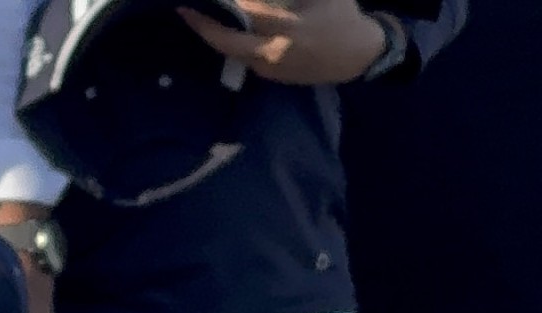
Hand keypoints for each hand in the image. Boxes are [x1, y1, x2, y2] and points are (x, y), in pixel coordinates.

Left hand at [179, 0, 387, 83]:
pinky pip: (243, 58)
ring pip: (233, 52)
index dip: (225, 5)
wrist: (357, 55)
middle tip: (185, 11)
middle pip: (228, 42)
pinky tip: (224, 29)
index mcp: (288, 26)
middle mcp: (274, 51)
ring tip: (200, 17)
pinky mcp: (271, 76)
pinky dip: (231, 43)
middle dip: (204, 27)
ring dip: (214, 35)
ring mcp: (270, 68)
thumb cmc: (341, 15)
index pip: (246, 12)